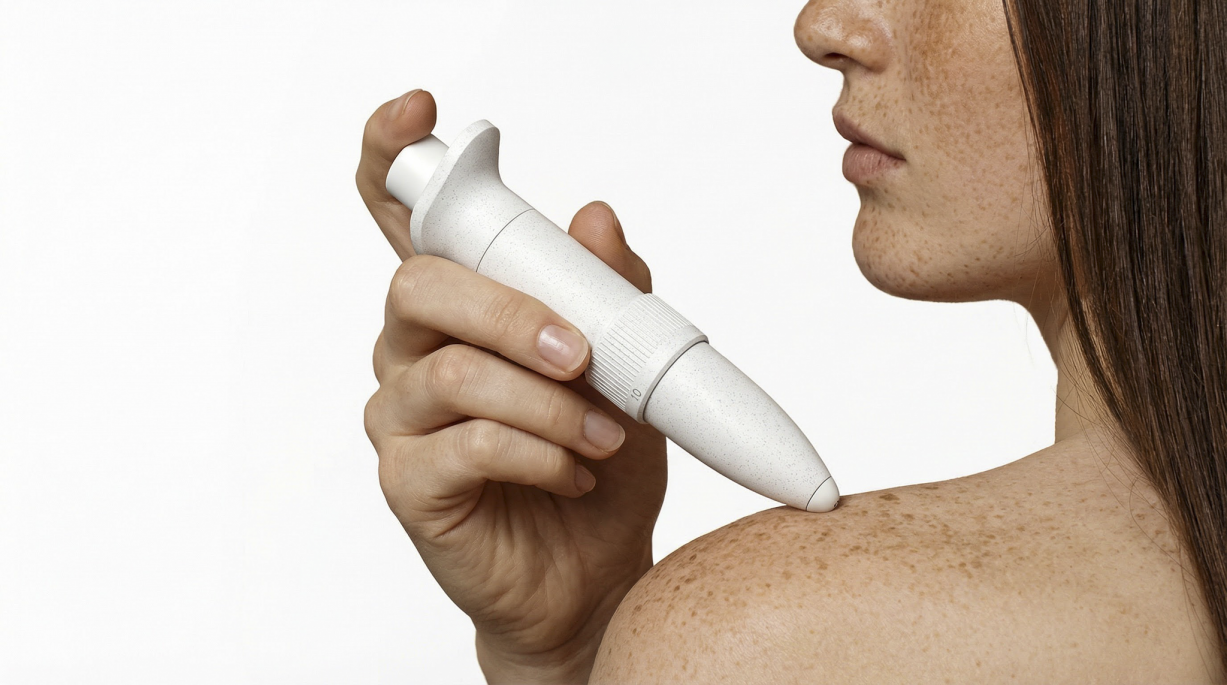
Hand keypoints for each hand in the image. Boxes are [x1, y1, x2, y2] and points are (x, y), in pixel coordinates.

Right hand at [356, 89, 666, 683]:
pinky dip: (536, 453)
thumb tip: (597, 216)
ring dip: (545, 400)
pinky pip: (462, 445)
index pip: (403, 216)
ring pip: (450, 372)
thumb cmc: (601, 461)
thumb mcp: (628, 368)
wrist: (595, 570)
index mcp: (462, 305)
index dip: (392, 156)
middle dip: (512, 313)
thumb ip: (609, 292)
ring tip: (602, 434)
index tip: (417, 111)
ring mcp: (401, 416)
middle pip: (423, 286)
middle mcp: (413, 350)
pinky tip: (572, 473)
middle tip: (582, 353)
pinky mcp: (408, 482)